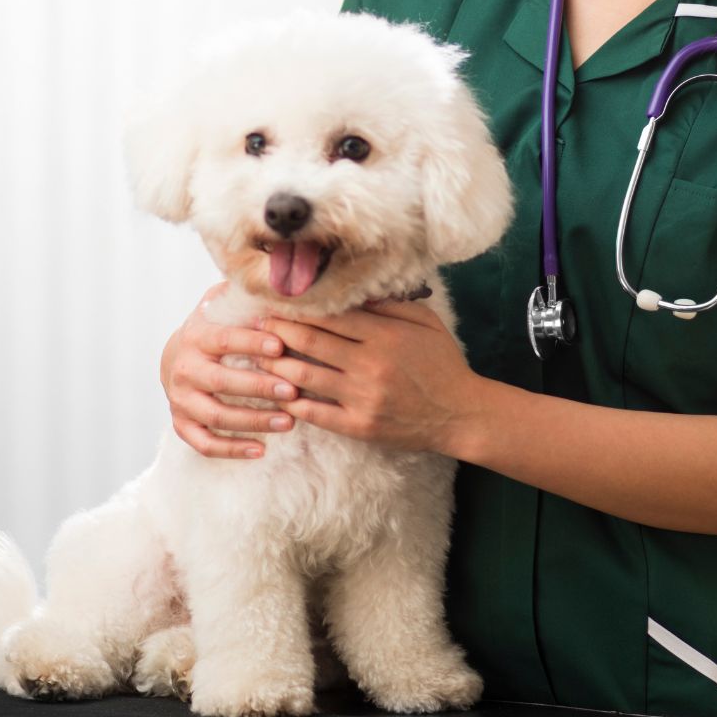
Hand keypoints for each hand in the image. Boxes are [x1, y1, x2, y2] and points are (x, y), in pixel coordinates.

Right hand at [161, 284, 299, 458]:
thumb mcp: (222, 307)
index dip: (251, 343)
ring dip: (254, 421)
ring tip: (289, 422)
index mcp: (196, 337)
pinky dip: (232, 449)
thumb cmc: (214, 330)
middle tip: (293, 391)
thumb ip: (244, 298)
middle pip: (220, 382)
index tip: (281, 346)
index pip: (224, 341)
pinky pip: (205, 443)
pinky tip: (261, 449)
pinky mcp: (182, 424)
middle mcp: (183, 370)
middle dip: (258, 387)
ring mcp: (180, 400)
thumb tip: (279, 281)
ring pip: (216, 416)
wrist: (175, 358)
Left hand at [256, 301, 483, 454]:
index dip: (298, 309)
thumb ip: (389, 306)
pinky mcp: (359, 426)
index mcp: (385, 334)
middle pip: (310, 341)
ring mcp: (363, 397)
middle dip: (278, 330)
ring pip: (305, 375)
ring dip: (276, 364)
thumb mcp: (425, 323)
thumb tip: (353, 290)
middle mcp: (370, 363)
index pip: (330, 316)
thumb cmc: (442, 364)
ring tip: (255, 355)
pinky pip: (315, 412)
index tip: (276, 302)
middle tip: (254, 324)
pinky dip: (291, 402)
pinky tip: (275, 392)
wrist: (461, 415)